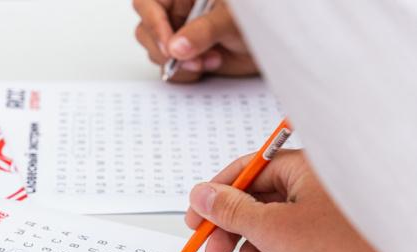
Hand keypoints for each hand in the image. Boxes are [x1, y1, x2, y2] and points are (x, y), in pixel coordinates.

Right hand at [133, 0, 257, 81]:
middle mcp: (178, 12)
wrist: (276, 40)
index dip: (153, 25)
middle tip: (188, 58)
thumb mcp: (231, 18)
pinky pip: (172, 69)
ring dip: (180, 64)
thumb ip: (203, 31)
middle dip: (165, 50)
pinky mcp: (187, 56)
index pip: (148, 4)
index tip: (169, 47)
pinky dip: (187, 74)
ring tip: (210, 59)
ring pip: (157, 53)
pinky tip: (209, 65)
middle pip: (146, 31)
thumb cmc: (259, 15)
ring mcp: (181, 35)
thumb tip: (176, 47)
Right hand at [184, 150, 408, 251]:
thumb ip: (232, 212)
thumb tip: (201, 194)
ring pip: (274, 235)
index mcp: (303, 170)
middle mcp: (314, 190)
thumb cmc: (347, 247)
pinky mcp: (334, 248)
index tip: (196, 220)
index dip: (216, 197)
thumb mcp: (274, 229)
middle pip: (257, 206)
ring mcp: (325, 220)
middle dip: (234, 234)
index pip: (247, 173)